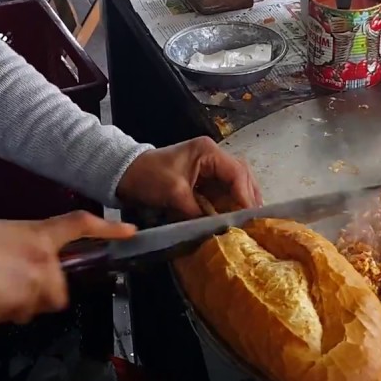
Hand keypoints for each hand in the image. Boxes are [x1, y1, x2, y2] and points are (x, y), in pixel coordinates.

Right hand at [0, 211, 135, 327]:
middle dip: (42, 294)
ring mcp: (31, 291)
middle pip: (59, 293)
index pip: (80, 226)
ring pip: (33, 309)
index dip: (108, 228)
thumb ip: (28, 248)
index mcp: (40, 237)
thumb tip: (31, 266)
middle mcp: (43, 264)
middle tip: (12, 281)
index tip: (130, 232)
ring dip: (16, 304)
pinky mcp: (13, 312)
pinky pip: (8, 319)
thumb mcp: (4, 233)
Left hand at [116, 137, 261, 218]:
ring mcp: (208, 167)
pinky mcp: (202, 179)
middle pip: (241, 176)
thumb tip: (217, 229)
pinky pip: (222, 192)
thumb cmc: (148, 177)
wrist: (124, 174)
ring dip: (241, 201)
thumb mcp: (174, 194)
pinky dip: (229, 204)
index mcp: (208, 151)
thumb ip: (197, 211)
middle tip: (256, 220)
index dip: (245, 195)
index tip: (250, 216)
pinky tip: (234, 218)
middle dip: (249, 197)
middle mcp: (212, 156)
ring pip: (234, 184)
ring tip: (250, 222)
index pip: (236, 172)